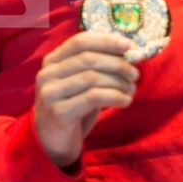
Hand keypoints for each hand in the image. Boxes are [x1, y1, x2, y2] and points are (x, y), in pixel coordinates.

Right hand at [33, 32, 139, 167]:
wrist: (52, 140)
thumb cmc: (73, 107)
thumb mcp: (80, 82)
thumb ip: (96, 66)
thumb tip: (128, 52)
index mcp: (52, 60)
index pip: (80, 41)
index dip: (106, 41)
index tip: (129, 46)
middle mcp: (48, 74)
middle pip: (88, 59)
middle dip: (117, 64)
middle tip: (135, 74)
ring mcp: (50, 93)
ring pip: (92, 78)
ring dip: (118, 82)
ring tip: (132, 89)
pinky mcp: (59, 112)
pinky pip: (93, 98)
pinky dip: (115, 97)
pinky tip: (125, 101)